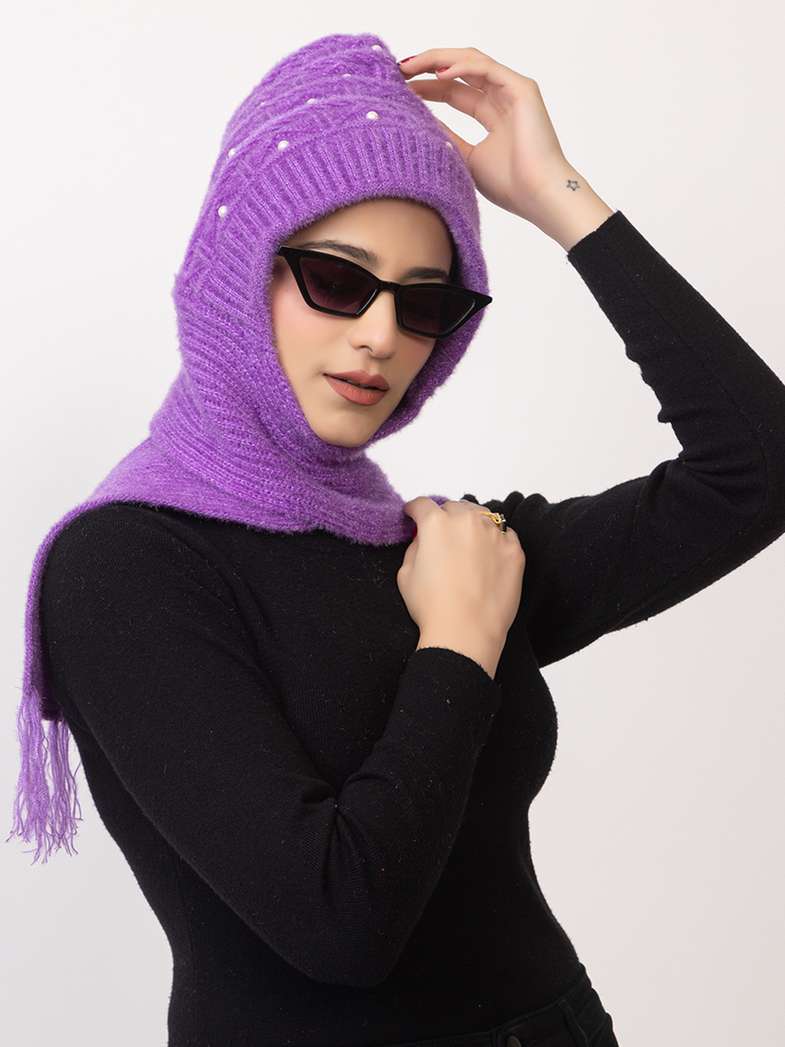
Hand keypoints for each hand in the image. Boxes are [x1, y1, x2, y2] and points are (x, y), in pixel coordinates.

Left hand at [398, 47, 585, 227]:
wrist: (538, 196)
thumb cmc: (511, 186)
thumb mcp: (465, 158)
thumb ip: (447, 136)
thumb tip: (417, 121)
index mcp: (492, 115)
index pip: (454, 91)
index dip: (427, 86)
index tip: (400, 88)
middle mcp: (502, 98)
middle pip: (459, 72)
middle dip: (428, 67)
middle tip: (398, 70)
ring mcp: (513, 91)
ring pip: (471, 62)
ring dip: (439, 60)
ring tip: (411, 66)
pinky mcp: (522, 89)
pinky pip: (486, 68)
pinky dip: (462, 67)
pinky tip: (438, 73)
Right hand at [398, 496, 525, 644]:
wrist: (467, 632)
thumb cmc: (432, 606)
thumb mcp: (405, 574)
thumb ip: (414, 547)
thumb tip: (423, 539)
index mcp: (436, 523)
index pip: (422, 505)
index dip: (414, 510)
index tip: (413, 516)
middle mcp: (467, 521)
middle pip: (454, 507)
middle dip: (445, 517)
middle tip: (442, 535)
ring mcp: (494, 534)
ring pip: (481, 516)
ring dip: (471, 524)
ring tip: (468, 544)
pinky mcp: (514, 550)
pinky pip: (505, 534)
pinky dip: (495, 539)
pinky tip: (489, 555)